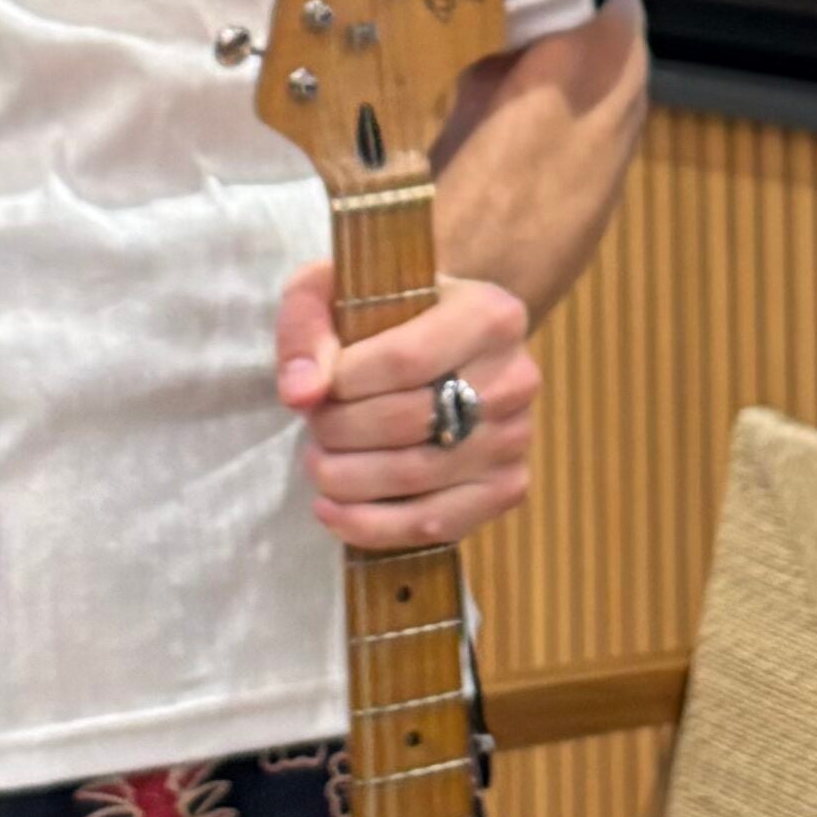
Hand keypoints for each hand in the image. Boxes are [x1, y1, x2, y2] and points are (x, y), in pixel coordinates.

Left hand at [272, 265, 537, 545]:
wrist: (448, 341)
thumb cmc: (388, 313)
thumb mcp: (336, 290)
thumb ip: (306, 326)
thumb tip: (301, 394)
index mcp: (489, 315)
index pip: (403, 361)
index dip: (342, 384)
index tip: (316, 387)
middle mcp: (516, 377)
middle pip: (406, 422)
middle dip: (338, 432)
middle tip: (314, 427)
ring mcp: (516, 438)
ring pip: (415, 476)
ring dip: (346, 480)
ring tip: (319, 463)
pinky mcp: (508, 488)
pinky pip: (436, 523)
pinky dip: (373, 527)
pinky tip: (333, 511)